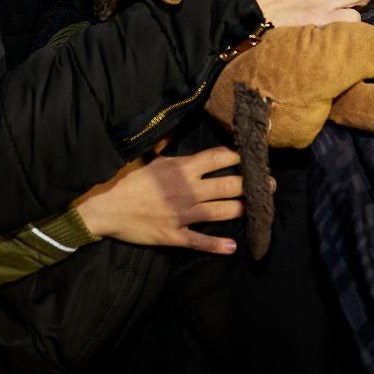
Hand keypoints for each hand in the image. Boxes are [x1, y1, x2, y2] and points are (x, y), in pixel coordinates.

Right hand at [74, 143, 261, 254]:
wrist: (104, 207)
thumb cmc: (125, 181)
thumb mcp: (149, 158)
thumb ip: (168, 146)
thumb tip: (179, 127)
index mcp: (181, 168)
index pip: (218, 158)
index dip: (239, 156)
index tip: (254, 156)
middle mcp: (187, 189)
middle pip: (228, 184)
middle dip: (252, 184)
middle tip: (269, 185)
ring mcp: (181, 214)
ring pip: (220, 211)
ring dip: (243, 209)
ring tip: (261, 209)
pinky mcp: (173, 235)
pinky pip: (199, 241)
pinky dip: (216, 246)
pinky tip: (233, 246)